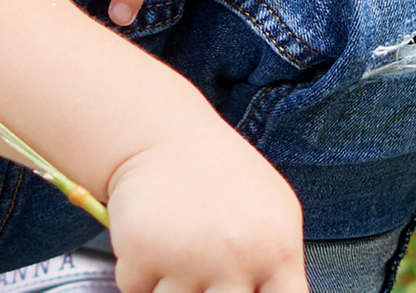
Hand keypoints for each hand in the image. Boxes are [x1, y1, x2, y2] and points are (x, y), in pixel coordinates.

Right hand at [102, 118, 307, 292]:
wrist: (165, 137)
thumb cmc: (220, 177)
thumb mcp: (272, 214)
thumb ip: (274, 266)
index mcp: (278, 250)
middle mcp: (238, 259)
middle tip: (204, 268)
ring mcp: (190, 260)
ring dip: (171, 286)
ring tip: (181, 251)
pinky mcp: (143, 256)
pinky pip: (137, 291)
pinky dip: (140, 275)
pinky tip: (155, 241)